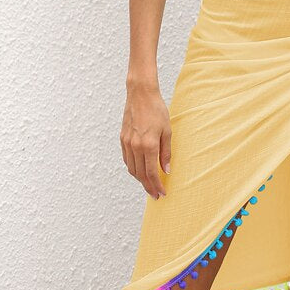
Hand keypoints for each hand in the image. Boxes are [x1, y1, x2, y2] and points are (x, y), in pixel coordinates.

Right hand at [120, 83, 170, 198]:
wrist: (140, 94)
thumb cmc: (157, 110)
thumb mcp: (167, 132)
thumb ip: (166, 153)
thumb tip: (166, 170)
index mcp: (148, 145)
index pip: (152, 173)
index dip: (157, 185)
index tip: (162, 193)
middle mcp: (135, 146)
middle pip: (141, 174)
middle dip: (148, 187)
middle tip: (155, 195)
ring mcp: (127, 143)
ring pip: (132, 169)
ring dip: (140, 180)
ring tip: (148, 185)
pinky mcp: (122, 139)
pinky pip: (127, 160)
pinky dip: (133, 169)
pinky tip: (139, 172)